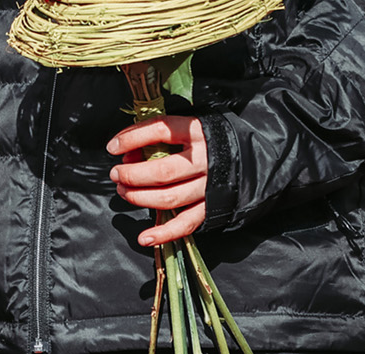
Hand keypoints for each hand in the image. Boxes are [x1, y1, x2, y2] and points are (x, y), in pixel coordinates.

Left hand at [107, 115, 207, 246]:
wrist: (252, 158)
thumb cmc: (209, 140)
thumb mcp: (189, 127)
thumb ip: (159, 136)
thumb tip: (127, 152)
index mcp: (198, 132)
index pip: (161, 130)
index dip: (132, 138)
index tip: (112, 147)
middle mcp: (205, 160)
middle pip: (162, 171)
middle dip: (133, 175)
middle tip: (116, 175)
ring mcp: (209, 186)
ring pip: (170, 198)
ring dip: (141, 198)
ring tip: (124, 192)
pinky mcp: (212, 207)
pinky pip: (186, 224)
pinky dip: (164, 233)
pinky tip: (144, 237)